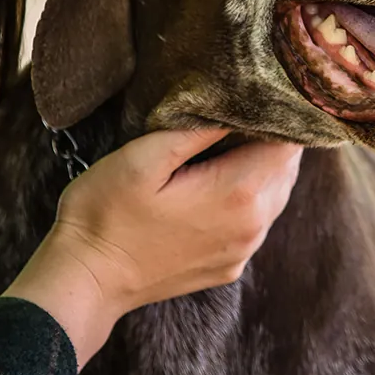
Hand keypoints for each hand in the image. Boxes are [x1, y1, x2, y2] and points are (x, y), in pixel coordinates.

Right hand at [2, 125, 303, 366]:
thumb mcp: (144, 157)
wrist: (84, 281)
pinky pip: (256, 222)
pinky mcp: (228, 267)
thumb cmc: (105, 213)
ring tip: (232, 140)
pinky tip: (218, 182)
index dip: (278, 114)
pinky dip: (250, 197)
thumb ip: (200, 130)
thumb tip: (242, 105)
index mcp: (239, 193)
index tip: (257, 93)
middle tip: (243, 109)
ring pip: (276, 195)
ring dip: (262, 167)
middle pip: (288, 169)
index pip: (289, 144)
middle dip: (273, 138)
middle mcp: (252, 227)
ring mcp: (242, 252)